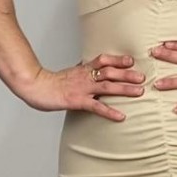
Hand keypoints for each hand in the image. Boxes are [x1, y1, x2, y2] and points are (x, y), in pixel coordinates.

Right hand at [15, 53, 145, 120]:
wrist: (34, 86)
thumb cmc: (50, 82)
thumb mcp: (68, 73)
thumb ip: (80, 71)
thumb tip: (87, 67)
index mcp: (82, 69)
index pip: (103, 60)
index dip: (118, 59)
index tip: (131, 60)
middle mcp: (85, 77)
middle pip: (109, 72)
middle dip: (127, 74)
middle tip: (143, 77)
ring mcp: (82, 89)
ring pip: (107, 86)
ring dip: (124, 89)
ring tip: (139, 92)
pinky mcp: (77, 101)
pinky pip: (96, 106)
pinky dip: (110, 111)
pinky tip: (121, 116)